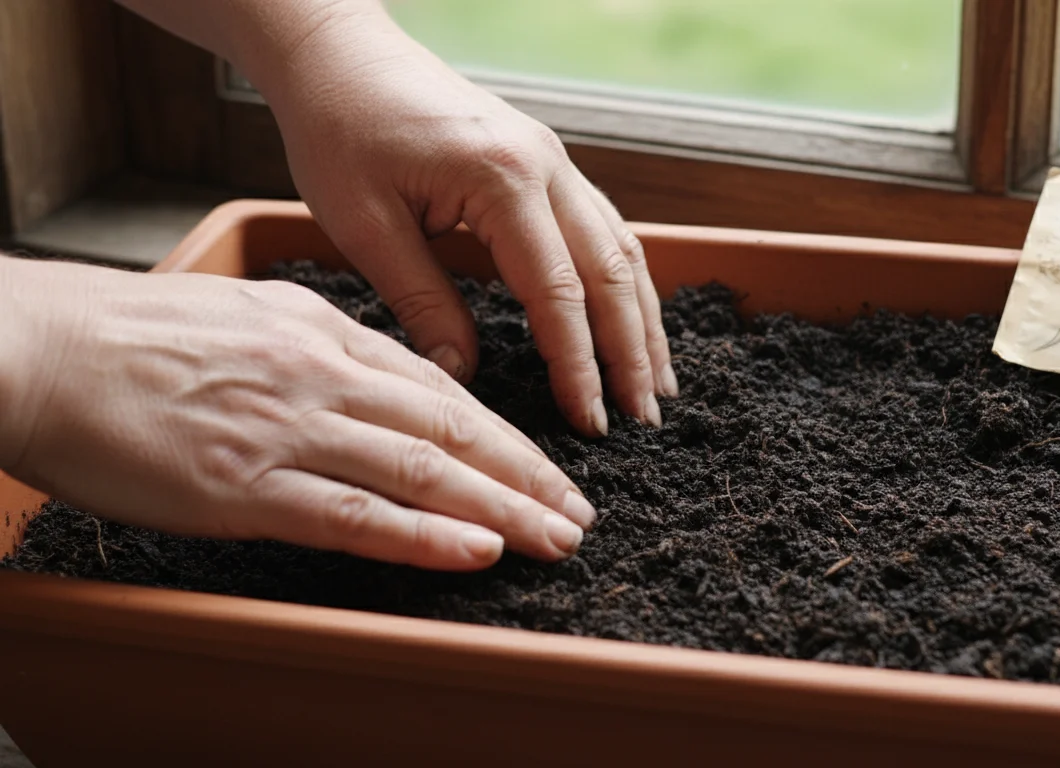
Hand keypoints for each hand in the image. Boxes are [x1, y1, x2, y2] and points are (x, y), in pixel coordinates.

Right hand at [0, 257, 594, 570]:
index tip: (547, 465)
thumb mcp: (247, 317)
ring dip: (501, 508)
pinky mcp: (247, 486)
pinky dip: (424, 534)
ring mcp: (289, 431)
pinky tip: (476, 550)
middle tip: (578, 512)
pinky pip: (357, 515)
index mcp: (322, 332)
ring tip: (556, 537)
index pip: (439, 388)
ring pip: (423, 471)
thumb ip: (318, 349)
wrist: (41, 350)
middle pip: (452, 429)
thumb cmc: (132, 336)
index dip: (503, 433)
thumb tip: (377, 382)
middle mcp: (321, 376)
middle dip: (527, 475)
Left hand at [254, 4, 676, 436]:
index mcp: (502, 179)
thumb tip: (462, 375)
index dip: (579, 364)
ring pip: (622, 249)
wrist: (342, 55)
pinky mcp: (547, 163)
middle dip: (631, 352)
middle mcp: (547, 166)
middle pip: (612, 273)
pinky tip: (631, 320)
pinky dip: (624, 282)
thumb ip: (421, 301)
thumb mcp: (364, 225)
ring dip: (642, 320)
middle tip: (644, 420)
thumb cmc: (341, 129)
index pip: (558, 292)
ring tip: (657, 385)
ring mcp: (555, 161)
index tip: (590, 421)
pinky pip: (605, 228)